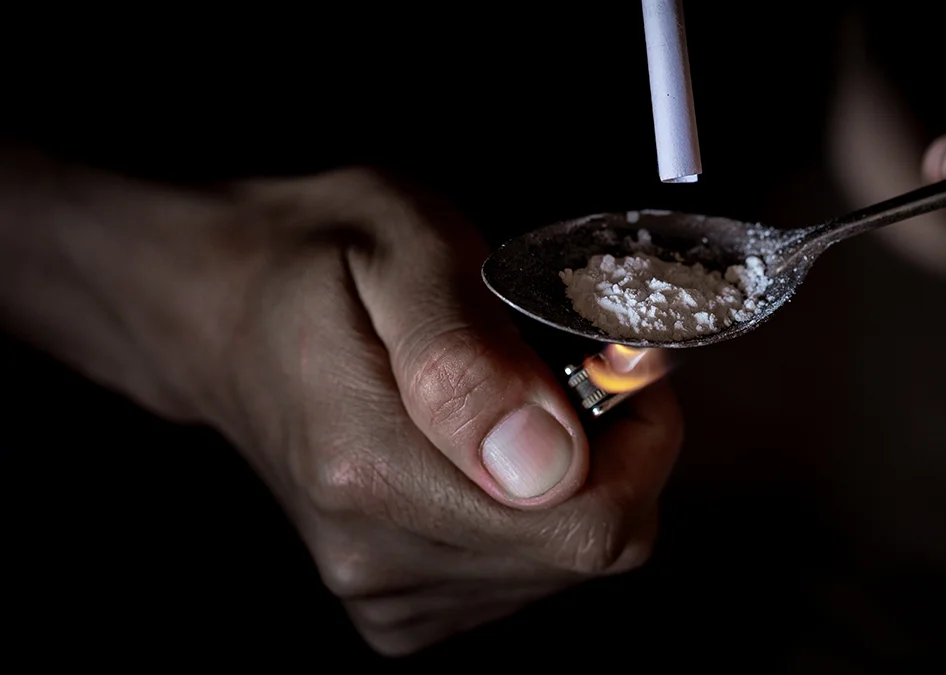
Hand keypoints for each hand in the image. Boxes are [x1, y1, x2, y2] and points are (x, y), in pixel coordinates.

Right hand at [0, 157, 683, 654]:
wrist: (227, 313)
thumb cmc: (322, 260)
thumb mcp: (404, 251)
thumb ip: (470, 358)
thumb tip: (550, 464)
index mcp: (372, 472)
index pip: (591, 525)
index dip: (640, 444)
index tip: (611, 368)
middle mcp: (373, 556)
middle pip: (586, 551)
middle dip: (609, 454)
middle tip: (556, 367)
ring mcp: (381, 593)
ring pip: (560, 566)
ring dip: (570, 483)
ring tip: (507, 402)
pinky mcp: (396, 608)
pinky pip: (520, 579)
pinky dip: (532, 515)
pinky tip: (485, 454)